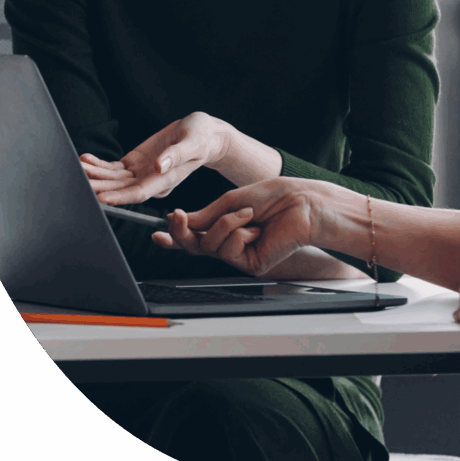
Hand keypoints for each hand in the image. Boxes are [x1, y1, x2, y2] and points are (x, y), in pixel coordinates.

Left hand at [80, 112, 230, 204]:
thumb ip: (177, 154)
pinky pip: (114, 168)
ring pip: (114, 179)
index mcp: (166, 179)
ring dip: (95, 175)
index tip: (102, 198)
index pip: (140, 193)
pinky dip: (100, 165)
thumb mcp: (194, 143)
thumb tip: (160, 165)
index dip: (120, 197)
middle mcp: (151, 180)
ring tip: (78, 167)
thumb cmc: (202, 138)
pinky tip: (87, 159)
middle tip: (79, 183)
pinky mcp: (135, 163)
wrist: (203, 135)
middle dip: (99, 187)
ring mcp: (142, 173)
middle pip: (121, 189)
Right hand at [151, 178, 331, 275]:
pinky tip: (255, 228)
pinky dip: (239, 233)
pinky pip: (229, 250)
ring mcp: (241, 254)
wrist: (302, 203)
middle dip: (183, 232)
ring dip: (226, 224)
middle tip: (178, 217)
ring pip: (210, 246)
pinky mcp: (251, 264)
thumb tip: (182, 221)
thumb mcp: (232, 200)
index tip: (158, 234)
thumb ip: (207, 215)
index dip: (175, 237)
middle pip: (195, 246)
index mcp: (227, 224)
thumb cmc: (275, 197)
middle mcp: (231, 241)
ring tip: (248, 214)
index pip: (196, 235)